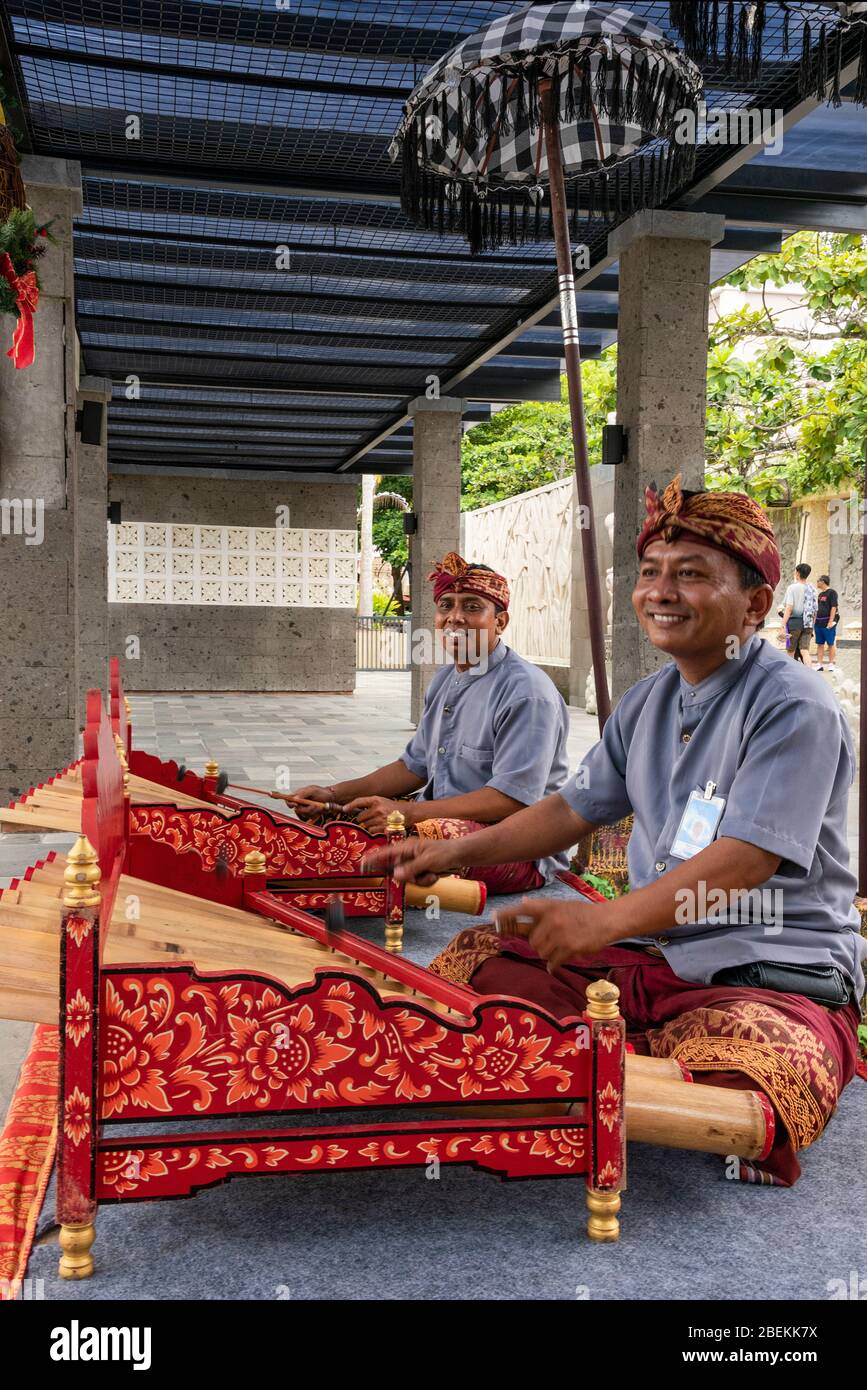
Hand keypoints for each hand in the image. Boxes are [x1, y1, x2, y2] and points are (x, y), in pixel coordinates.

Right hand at [286, 784, 339, 818]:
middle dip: (306, 809)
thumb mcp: (313, 790)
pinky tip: (319, 808)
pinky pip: (309, 816)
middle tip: (314, 805)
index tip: (296, 805)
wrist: (330, 798)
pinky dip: (315, 813)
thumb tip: (295, 798)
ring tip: (318, 805)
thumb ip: (303, 793)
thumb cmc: (321, 792)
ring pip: (304, 814)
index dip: (290, 804)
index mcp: (298, 795)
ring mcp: (304, 808)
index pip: (288, 800)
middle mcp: (300, 803)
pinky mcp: (310, 813)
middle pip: (297, 810)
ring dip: (312, 811)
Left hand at [344, 795, 415, 834]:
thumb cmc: (393, 807)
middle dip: (363, 819)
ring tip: (378, 821)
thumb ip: (369, 804)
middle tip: (371, 817)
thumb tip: (353, 810)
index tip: (344, 809)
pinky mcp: (383, 827)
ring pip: (365, 825)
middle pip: (360, 817)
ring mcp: (380, 819)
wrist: (408, 813)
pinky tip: (380, 826)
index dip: (350, 805)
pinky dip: (374, 830)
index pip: (359, 801)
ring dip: (369, 825)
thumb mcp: (381, 801)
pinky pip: (371, 831)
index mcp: (376, 800)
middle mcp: (378, 808)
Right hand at [362, 835, 454, 886]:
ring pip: (409, 879)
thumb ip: (411, 869)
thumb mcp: (428, 861)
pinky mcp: (422, 871)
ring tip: (433, 873)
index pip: (386, 853)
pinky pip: (418, 882)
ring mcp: (415, 864)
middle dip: (410, 877)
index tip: (362, 864)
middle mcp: (409, 856)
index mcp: (407, 847)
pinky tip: (436, 875)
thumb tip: (395, 876)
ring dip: (421, 880)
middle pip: (398, 872)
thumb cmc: (445, 853)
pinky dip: (427, 881)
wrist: (461, 856)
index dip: (373, 858)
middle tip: (420, 875)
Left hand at [491, 897, 618, 969]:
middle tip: (551, 942)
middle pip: (532, 940)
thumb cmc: (584, 913)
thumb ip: (542, 907)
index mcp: (549, 907)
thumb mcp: (562, 905)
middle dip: (539, 944)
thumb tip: (522, 903)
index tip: (494, 918)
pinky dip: (553, 966)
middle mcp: (552, 919)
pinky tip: (554, 967)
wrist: (607, 920)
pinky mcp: (569, 948)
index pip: (523, 909)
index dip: (507, 914)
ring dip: (548, 954)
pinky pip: (553, 962)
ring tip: (560, 948)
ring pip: (541, 952)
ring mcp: (560, 934)